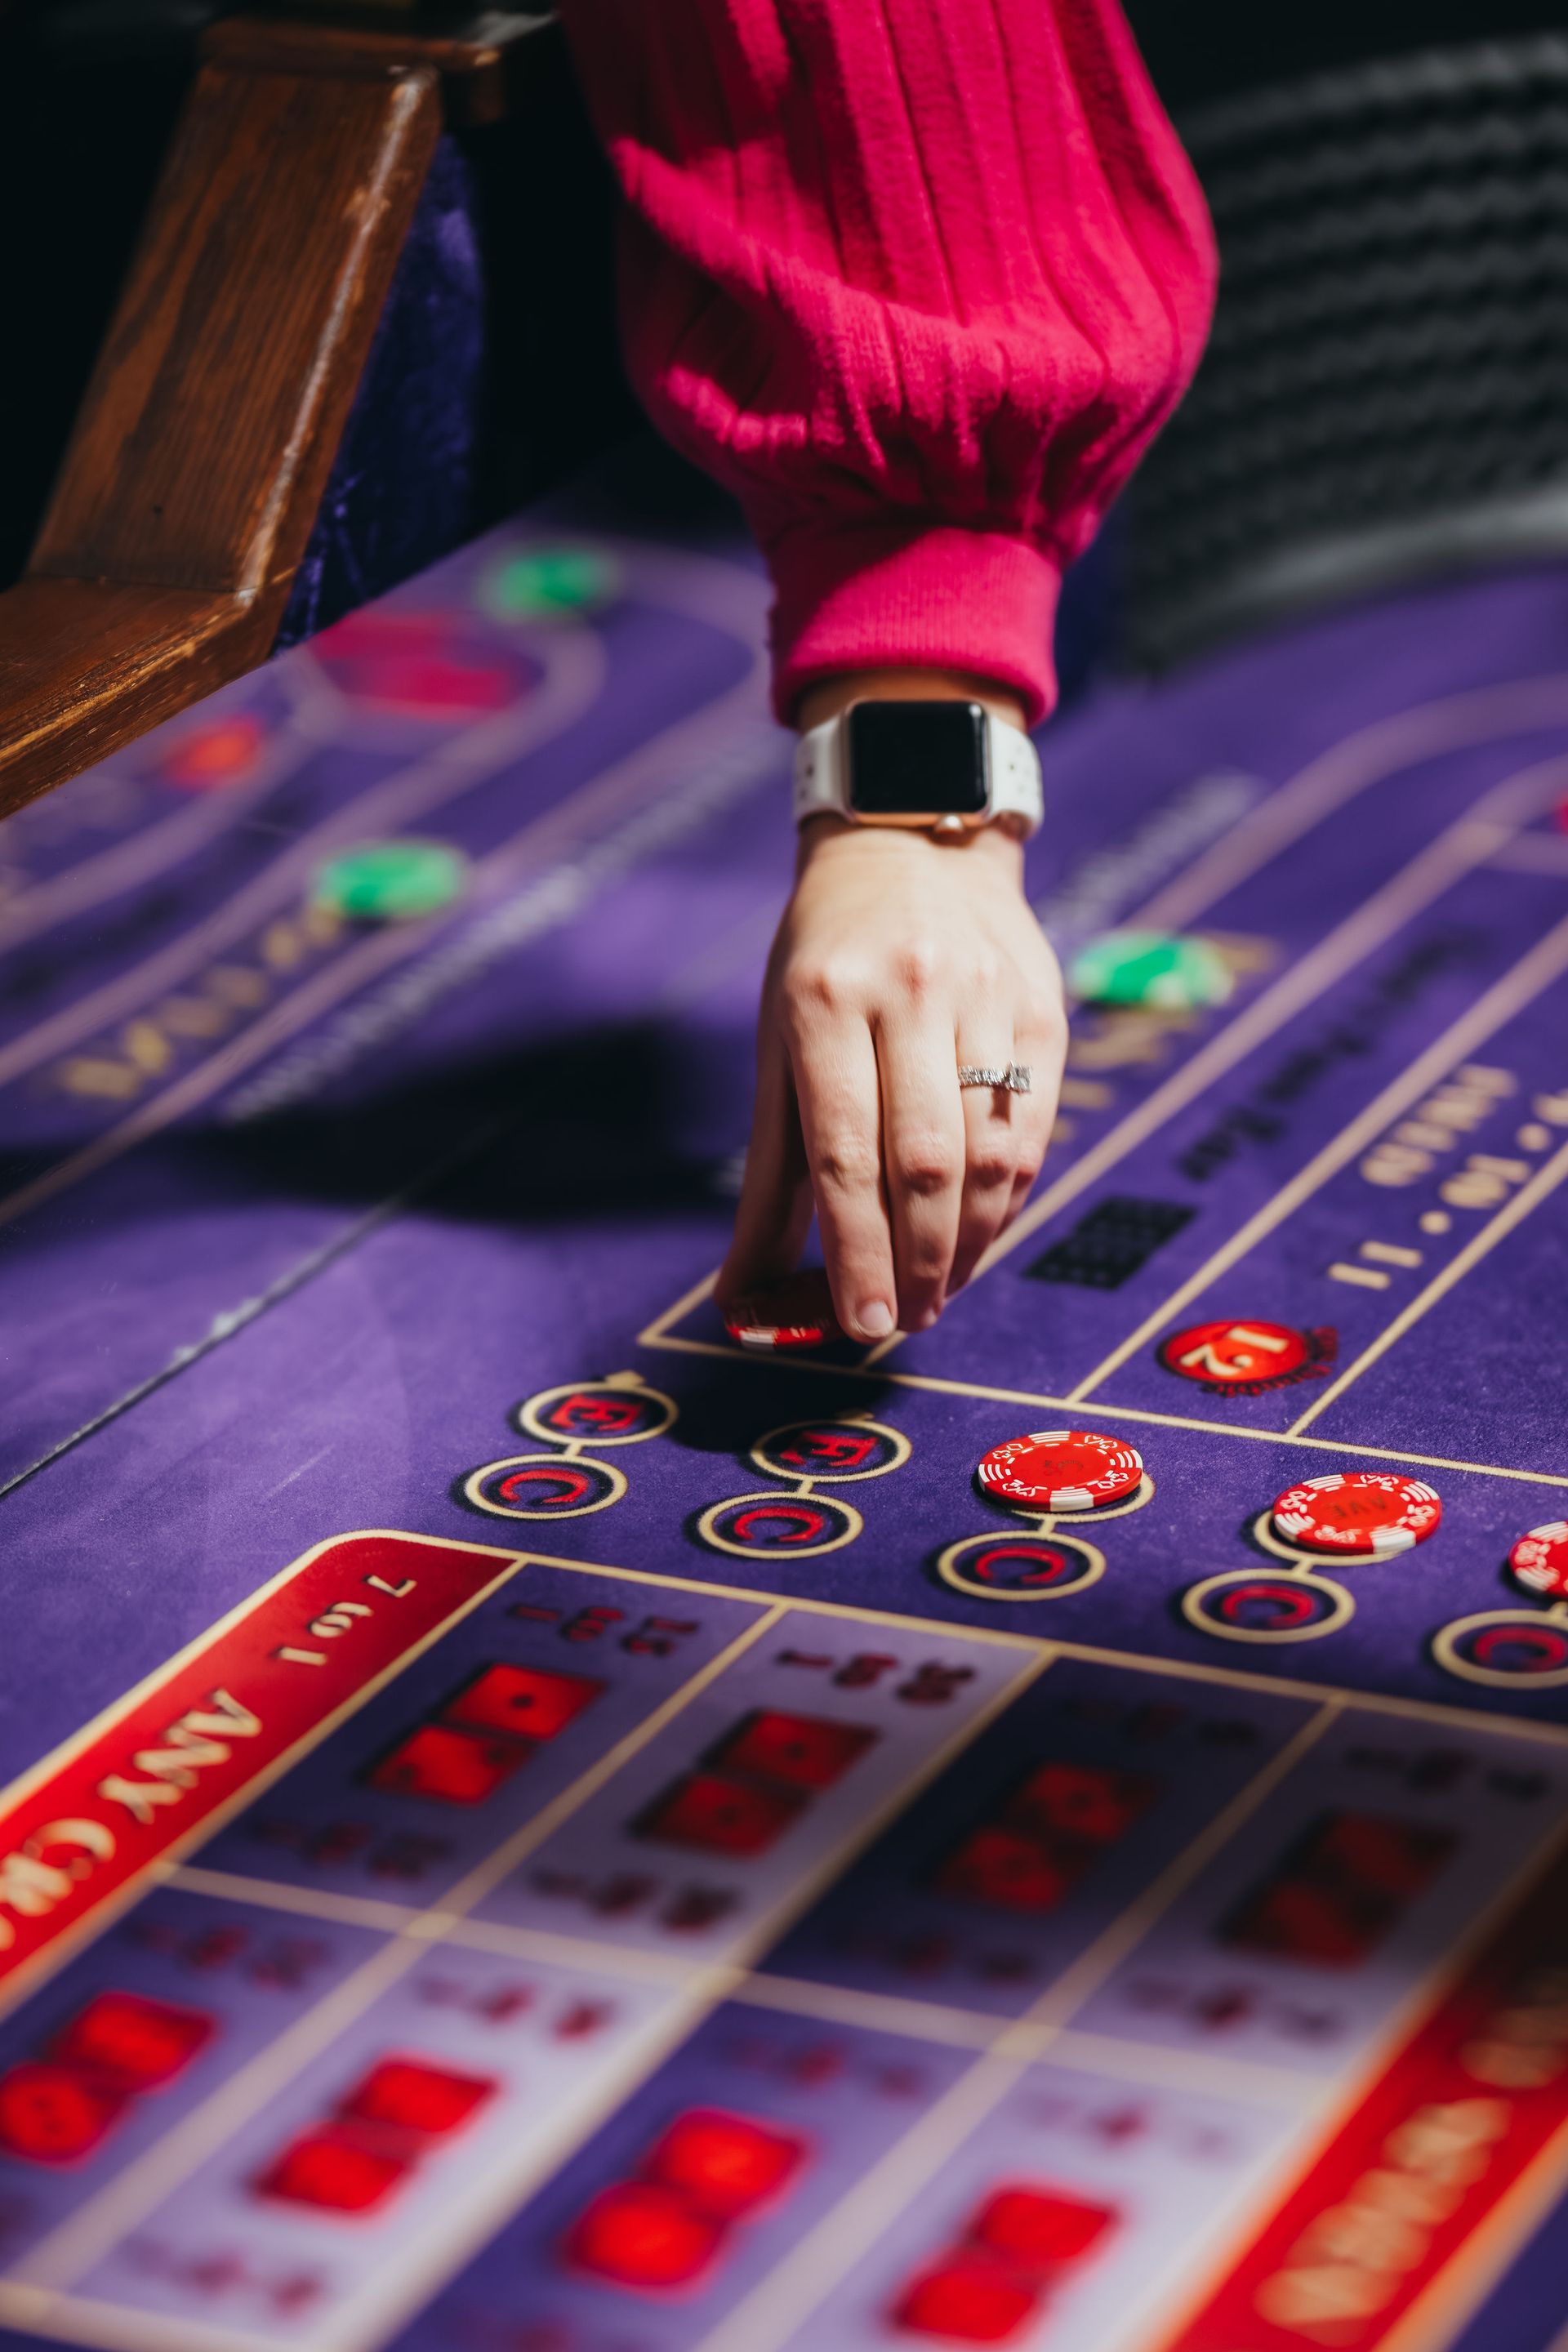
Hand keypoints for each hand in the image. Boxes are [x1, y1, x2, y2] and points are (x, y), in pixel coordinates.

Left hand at [718, 704, 1064, 1343]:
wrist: (917, 838)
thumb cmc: (826, 956)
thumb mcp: (777, 1040)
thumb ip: (772, 1171)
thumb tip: (741, 1289)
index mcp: (822, 1002)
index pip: (843, 1151)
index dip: (855, 1248)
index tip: (860, 1324)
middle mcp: (907, 994)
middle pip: (922, 1161)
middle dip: (914, 1261)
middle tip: (902, 1322)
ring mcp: (985, 997)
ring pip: (989, 1152)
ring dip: (967, 1243)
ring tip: (938, 1294)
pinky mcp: (1043, 1007)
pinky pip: (1032, 1127)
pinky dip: (1009, 1199)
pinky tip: (980, 1237)